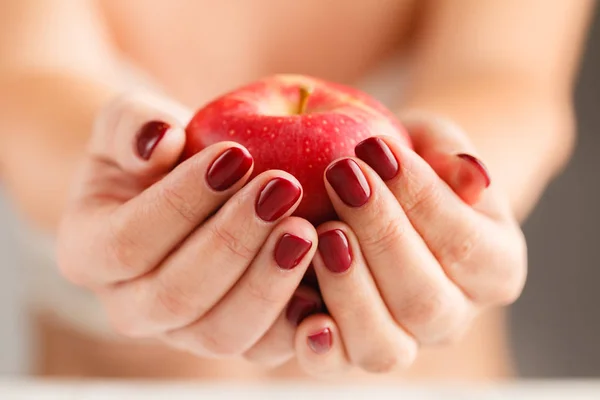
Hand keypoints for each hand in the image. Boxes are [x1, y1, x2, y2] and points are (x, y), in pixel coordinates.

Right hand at [57, 91, 320, 366]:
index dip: (181, 201)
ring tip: (307, 230)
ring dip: (268, 283)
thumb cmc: (155, 153)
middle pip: (176, 296)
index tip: (236, 154)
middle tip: (282, 189)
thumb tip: (159, 140)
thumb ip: (133, 124)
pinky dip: (298, 319)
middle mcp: (131, 306)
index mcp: (90, 255)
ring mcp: (183, 331)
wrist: (180, 189)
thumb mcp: (130, 123)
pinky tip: (326, 273)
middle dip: (233, 242)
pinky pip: (265, 347)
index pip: (129, 241)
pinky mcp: (233, 336)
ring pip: (222, 332)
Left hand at [289, 114, 526, 376]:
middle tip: (342, 177)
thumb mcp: (434, 144)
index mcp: (495, 266)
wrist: (383, 194)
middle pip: (425, 299)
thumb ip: (452, 155)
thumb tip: (471, 178)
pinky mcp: (353, 351)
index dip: (418, 198)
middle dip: (379, 235)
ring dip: (349, 289)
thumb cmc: (411, 165)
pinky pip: (339, 366)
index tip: (374, 148)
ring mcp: (405, 341)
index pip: (464, 243)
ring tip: (321, 233)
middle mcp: (456, 314)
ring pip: (384, 344)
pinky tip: (301, 315)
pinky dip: (320, 347)